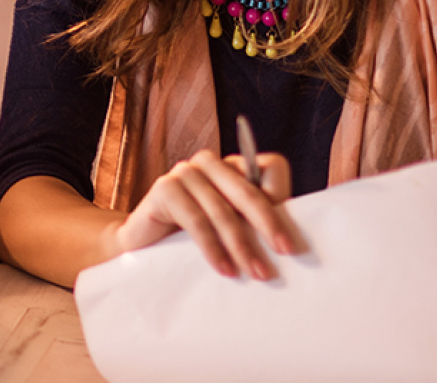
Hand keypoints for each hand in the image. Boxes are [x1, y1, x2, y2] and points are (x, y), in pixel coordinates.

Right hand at [106, 148, 299, 279]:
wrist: (142, 249)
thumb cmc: (190, 240)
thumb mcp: (229, 229)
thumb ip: (254, 224)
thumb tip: (294, 243)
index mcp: (232, 167)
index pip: (270, 168)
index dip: (282, 198)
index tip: (289, 235)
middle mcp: (209, 163)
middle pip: (248, 190)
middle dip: (268, 225)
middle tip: (284, 253)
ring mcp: (184, 172)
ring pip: (222, 210)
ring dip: (242, 246)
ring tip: (256, 274)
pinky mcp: (164, 188)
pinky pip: (196, 220)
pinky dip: (213, 248)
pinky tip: (225, 270)